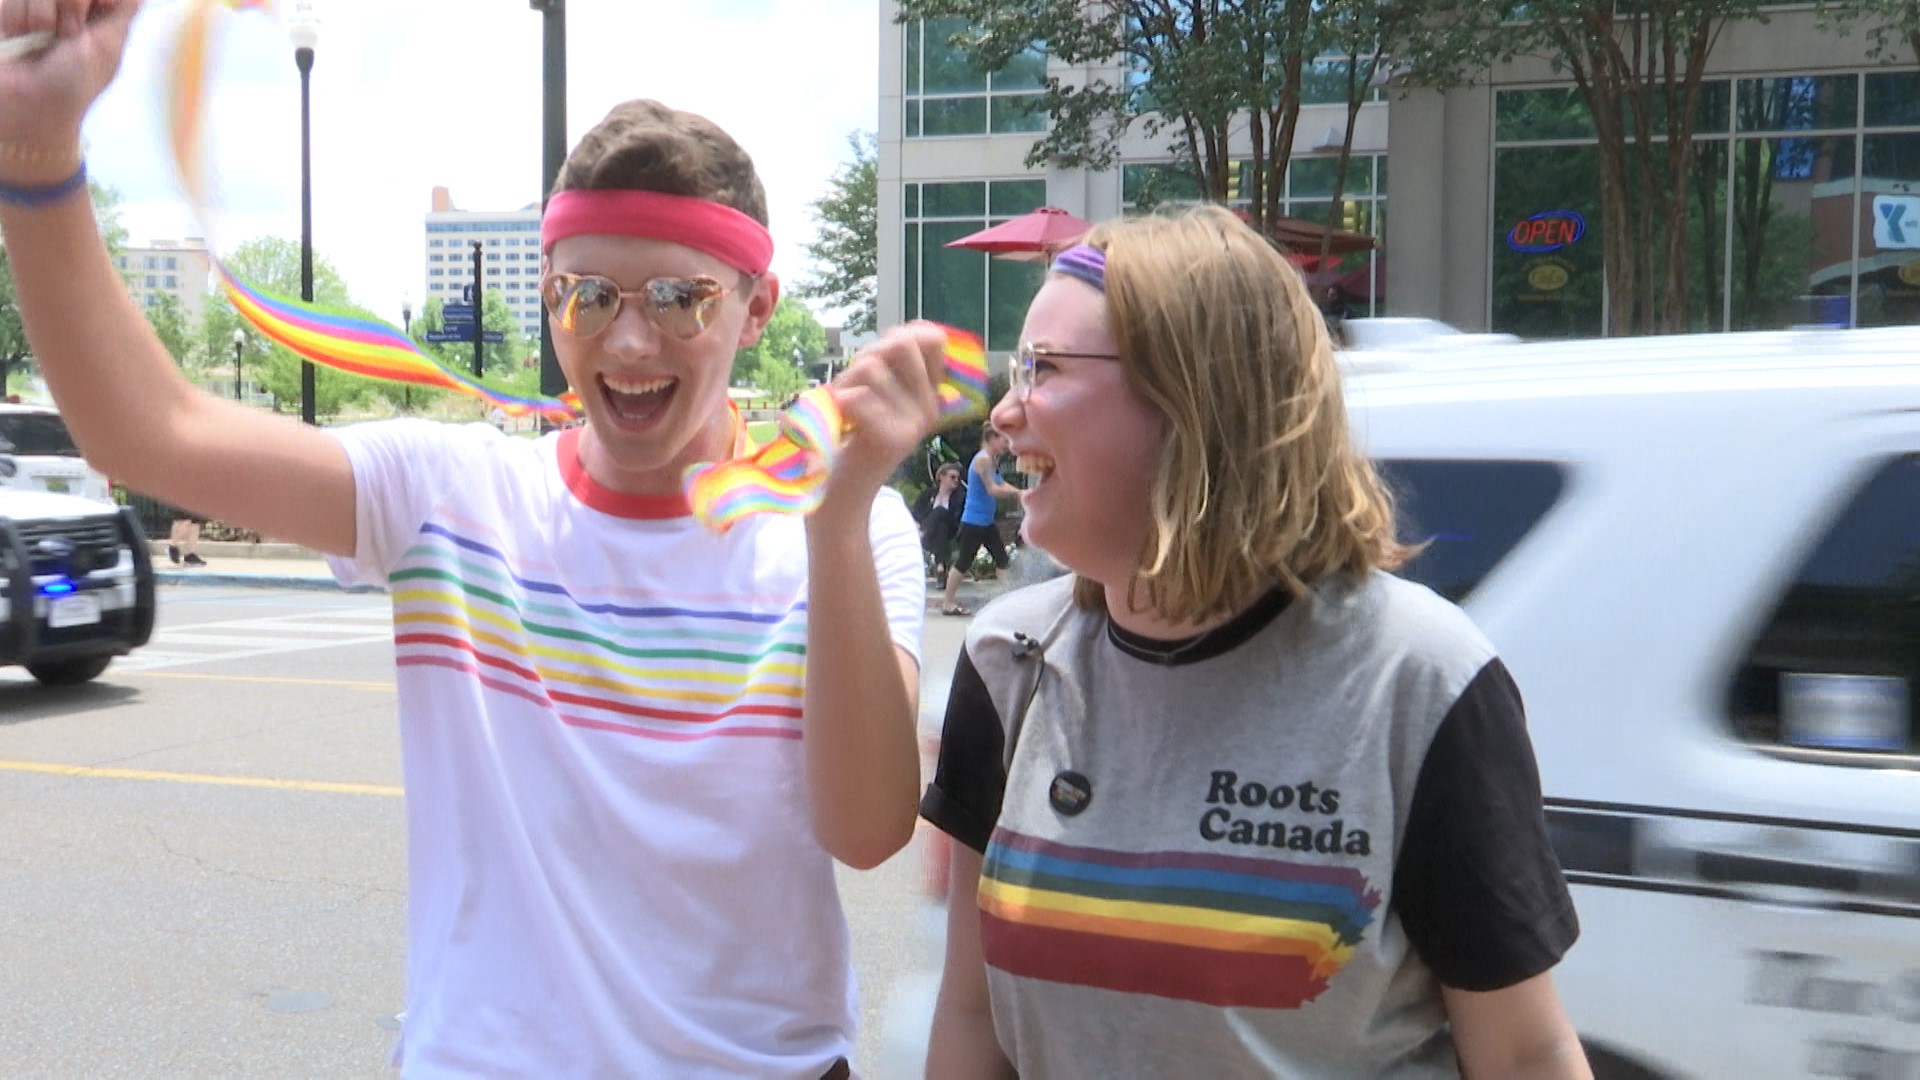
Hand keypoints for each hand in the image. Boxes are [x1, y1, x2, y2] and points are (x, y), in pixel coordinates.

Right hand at [0, 0, 139, 164]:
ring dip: (41, 15)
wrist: (27, 102)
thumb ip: (121, 14)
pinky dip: (17, 18)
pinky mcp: (13, 12)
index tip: (100, 5)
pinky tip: (21, 36)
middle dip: (70, 4)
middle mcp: (72, 8)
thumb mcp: (106, 48)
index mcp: (102, 16)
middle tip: (67, 35)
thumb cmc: (72, 84)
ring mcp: (41, 8)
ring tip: (41, 40)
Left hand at [818, 321, 951, 509]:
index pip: (932, 338)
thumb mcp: (877, 395)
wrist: (843, 495)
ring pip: (871, 368)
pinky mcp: (892, 439)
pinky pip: (859, 396)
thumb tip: (914, 329)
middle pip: (902, 343)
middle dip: (868, 355)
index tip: (877, 362)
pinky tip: (840, 421)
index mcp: (929, 395)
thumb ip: (890, 363)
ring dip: (845, 381)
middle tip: (854, 386)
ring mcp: (913, 424)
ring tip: (842, 407)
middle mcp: (928, 408)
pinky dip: (839, 402)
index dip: (898, 337)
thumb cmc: (852, 440)